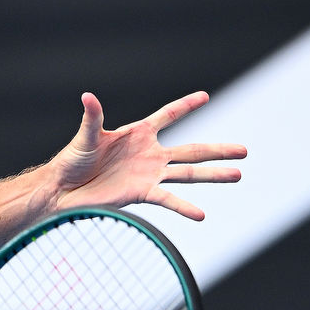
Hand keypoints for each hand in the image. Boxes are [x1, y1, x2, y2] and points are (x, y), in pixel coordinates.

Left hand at [44, 91, 246, 219]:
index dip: (186, 106)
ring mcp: (149, 174)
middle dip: (218, 149)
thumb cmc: (72, 160)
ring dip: (213, 175)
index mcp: (139, 133)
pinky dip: (183, 207)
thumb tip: (87, 96)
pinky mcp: (142, 193)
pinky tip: (201, 214)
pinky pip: (168, 199)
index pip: (169, 115)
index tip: (204, 96)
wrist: (64, 190)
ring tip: (238, 175)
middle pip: (192, 150)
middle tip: (244, 150)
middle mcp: (150, 154)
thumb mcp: (86, 136)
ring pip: (188, 174)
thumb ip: (93, 117)